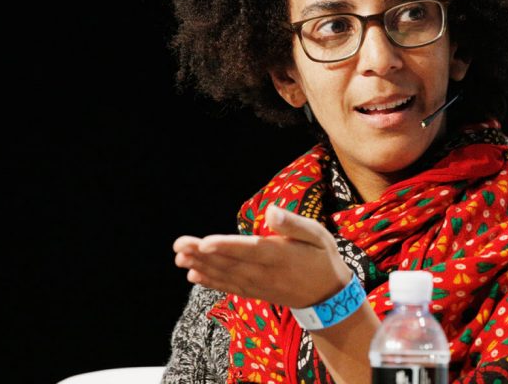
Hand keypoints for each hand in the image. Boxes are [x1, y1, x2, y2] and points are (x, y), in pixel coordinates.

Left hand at [174, 204, 350, 307]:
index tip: (204, 242)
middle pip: (230, 262)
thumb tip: (271, 210)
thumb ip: (294, 224)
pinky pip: (230, 287)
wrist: (328, 297)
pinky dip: (211, 282)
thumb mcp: (317, 236)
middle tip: (179, 245)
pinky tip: (193, 275)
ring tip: (179, 257)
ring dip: (201, 266)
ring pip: (225, 275)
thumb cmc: (322, 258)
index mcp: (279, 255)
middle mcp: (265, 272)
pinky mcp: (255, 292)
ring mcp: (259, 285)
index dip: (226, 246)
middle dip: (202, 254)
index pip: (249, 249)